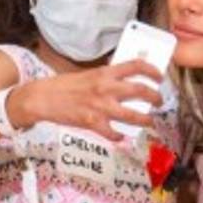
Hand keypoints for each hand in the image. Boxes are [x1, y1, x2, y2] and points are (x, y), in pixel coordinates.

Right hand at [9, 59, 164, 141]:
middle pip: (141, 90)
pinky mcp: (93, 122)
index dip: (153, 70)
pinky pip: (114, 133)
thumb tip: (125, 81)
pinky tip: (120, 136)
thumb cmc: (65, 86)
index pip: (136, 66)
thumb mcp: (88, 75)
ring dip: (145, 120)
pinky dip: (119, 136)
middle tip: (159, 101)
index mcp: (105, 73)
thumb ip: (107, 77)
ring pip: (133, 116)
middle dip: (156, 97)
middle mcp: (106, 88)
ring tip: (149, 122)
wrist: (43, 98)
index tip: (160, 77)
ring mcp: (101, 106)